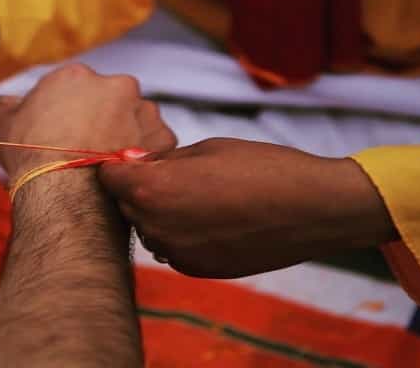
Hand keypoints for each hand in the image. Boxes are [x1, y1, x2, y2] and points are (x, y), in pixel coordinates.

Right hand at [0, 63, 176, 178]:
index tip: (63, 134)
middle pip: (110, 99)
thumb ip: (4, 103)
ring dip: (125, 134)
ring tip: (107, 164)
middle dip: (102, 119)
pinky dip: (142, 156)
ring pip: (135, 119)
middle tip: (86, 149)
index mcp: (77, 74)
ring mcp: (144, 111)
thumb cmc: (31, 156)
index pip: (75, 87)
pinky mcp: (162, 139)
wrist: (65, 194)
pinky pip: (153, 145)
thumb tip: (9, 102)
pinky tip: (123, 172)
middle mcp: (117, 85)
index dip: (68, 112)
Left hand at [99, 138, 398, 277]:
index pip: (107, 178)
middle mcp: (155, 226)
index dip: (116, 166)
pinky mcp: (195, 269)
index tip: (127, 160)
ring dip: (158, 213)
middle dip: (137, 190)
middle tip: (167, 174)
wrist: (311, 209)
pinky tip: (210, 219)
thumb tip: (134, 163)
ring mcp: (175, 253)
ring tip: (196, 197)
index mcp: (152, 189)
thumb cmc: (261, 167)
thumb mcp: (205, 149)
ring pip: (148, 228)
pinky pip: (171, 247)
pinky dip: (179, 233)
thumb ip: (163, 160)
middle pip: (125, 205)